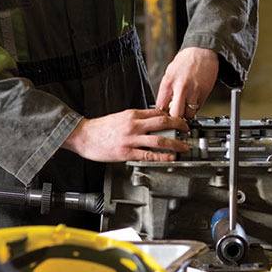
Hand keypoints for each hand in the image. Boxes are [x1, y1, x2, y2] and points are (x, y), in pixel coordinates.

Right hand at [62, 108, 189, 162]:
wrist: (83, 136)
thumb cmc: (100, 128)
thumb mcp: (120, 117)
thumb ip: (136, 118)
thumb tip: (152, 119)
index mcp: (132, 114)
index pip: (157, 112)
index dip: (172, 116)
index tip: (180, 121)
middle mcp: (133, 125)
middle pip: (162, 122)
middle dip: (178, 125)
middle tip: (187, 130)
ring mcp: (130, 139)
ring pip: (158, 139)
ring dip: (175, 143)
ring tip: (184, 147)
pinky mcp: (126, 152)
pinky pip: (148, 155)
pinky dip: (161, 156)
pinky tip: (170, 158)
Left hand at [155, 47, 219, 119]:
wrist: (202, 52)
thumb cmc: (185, 61)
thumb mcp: (170, 73)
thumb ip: (167, 89)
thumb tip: (164, 105)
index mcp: (168, 82)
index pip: (161, 106)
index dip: (162, 114)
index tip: (164, 115)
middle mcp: (180, 88)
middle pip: (175, 114)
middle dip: (175, 118)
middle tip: (175, 117)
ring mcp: (193, 91)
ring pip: (189, 114)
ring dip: (187, 114)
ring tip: (186, 109)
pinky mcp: (204, 93)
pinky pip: (198, 107)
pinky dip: (195, 108)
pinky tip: (193, 101)